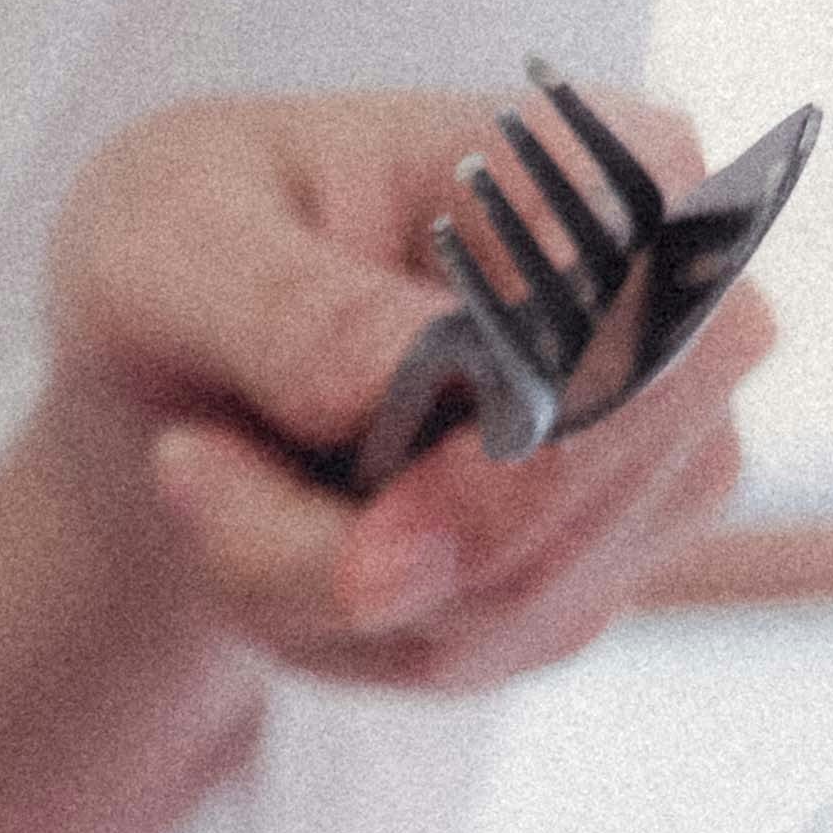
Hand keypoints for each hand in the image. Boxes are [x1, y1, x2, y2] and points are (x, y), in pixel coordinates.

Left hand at [0, 85, 768, 832]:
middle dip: (369, 552)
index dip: (520, 465)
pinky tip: (266, 542)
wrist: (166, 380)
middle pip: (580, 505)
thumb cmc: (184, 257)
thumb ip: (295, 309)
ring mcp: (640, 466)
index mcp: (613, 174)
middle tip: (197, 483)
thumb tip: (409, 376)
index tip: (361, 541)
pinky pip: (470, 658)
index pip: (653, 344)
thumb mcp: (176, 245)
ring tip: (212, 486)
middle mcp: (666, 323)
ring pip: (512, 607)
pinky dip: (335, 636)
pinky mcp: (579, 574)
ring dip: (319, 593)